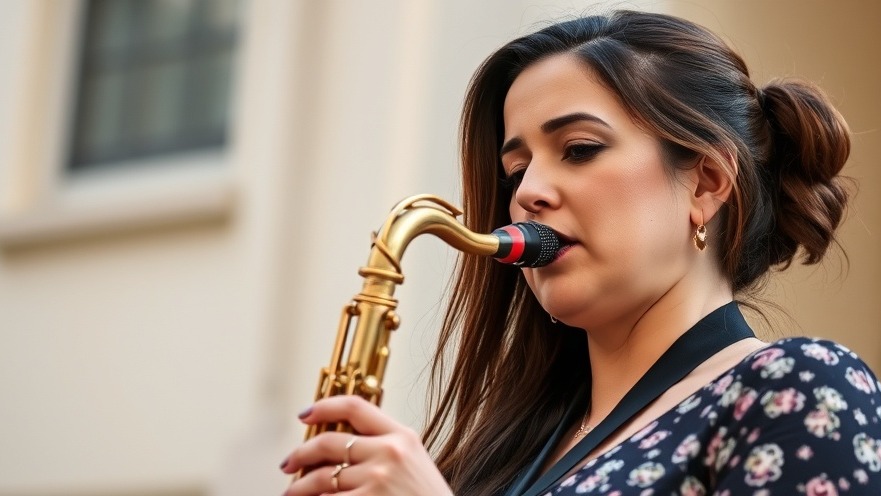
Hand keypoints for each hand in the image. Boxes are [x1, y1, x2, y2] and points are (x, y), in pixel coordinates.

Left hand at [280, 396, 452, 494]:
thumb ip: (384, 446)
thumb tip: (340, 444)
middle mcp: (388, 452)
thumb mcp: (413, 461)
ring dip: (299, 487)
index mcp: (401, 436)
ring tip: (292, 492)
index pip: (355, 406)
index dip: (324, 406)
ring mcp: (376, 479)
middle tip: (289, 463)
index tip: (305, 414)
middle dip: (301, 453)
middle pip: (329, 442)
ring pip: (322, 477)